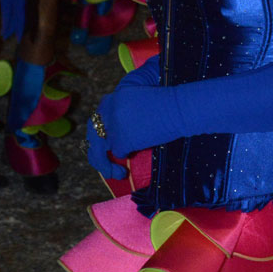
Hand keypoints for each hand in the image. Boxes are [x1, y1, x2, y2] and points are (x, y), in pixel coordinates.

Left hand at [86, 63, 165, 177]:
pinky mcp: (121, 139)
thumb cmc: (170, 105)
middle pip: (93, 132)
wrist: (179, 108)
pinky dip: (124, 158)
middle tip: (105, 162)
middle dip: (97, 149)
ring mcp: (113, 125)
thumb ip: (125, 110)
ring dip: (106, 163)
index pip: (99, 116)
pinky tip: (132, 161)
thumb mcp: (140, 100)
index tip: (108, 142)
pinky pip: (118, 153)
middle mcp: (109, 110)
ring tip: (117, 173)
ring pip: (99, 148)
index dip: (102, 131)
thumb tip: (120, 133)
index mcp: (114, 98)